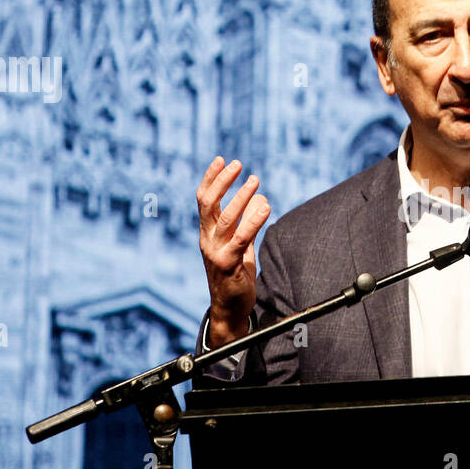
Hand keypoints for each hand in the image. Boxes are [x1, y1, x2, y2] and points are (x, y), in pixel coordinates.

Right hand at [196, 157, 270, 345]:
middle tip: (238, 164)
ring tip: (255, 180)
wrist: (230, 308)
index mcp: (207, 233)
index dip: (210, 178)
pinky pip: (241, 238)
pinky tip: (265, 207)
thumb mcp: (241, 245)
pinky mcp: (228, 264)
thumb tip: (259, 197)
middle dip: (222, 181)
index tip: (221, 160)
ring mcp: (215, 252)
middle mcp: (207, 240)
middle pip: (209, 204)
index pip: (204, 200)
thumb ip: (247, 222)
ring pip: (226, 218)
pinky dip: (253, 220)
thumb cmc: (235, 274)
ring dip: (241, 196)